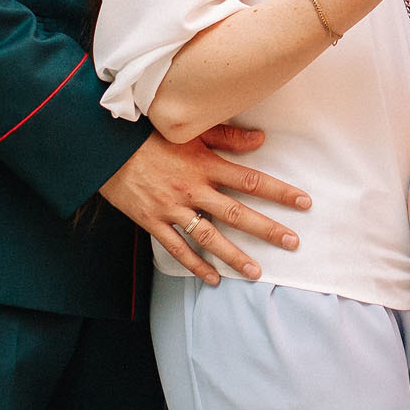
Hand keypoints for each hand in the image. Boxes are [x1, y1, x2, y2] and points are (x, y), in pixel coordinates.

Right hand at [99, 125, 310, 286]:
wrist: (105, 147)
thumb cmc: (149, 135)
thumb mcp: (189, 131)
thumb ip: (227, 137)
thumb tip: (261, 140)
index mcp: (204, 164)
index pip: (250, 180)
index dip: (279, 192)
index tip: (303, 202)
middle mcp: (192, 188)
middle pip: (236, 213)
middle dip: (267, 229)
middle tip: (292, 243)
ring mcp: (172, 208)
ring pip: (209, 236)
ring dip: (235, 255)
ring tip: (257, 272)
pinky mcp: (153, 221)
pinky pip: (177, 248)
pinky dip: (196, 265)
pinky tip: (213, 278)